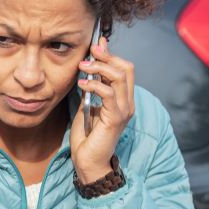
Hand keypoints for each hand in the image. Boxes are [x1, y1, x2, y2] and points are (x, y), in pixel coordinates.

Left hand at [70, 36, 134, 183]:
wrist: (88, 162)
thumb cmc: (87, 137)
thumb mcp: (87, 105)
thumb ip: (91, 87)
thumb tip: (89, 66)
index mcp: (123, 99)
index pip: (125, 69)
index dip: (111, 54)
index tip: (94, 46)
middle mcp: (127, 103)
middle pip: (127, 68)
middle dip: (108, 55)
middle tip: (90, 51)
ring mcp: (123, 111)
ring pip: (120, 77)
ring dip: (99, 67)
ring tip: (82, 66)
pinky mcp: (115, 119)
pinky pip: (109, 93)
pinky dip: (94, 84)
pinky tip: (81, 84)